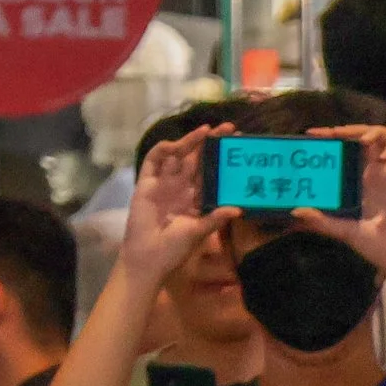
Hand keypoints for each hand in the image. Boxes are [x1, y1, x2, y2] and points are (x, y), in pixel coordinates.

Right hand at [118, 125, 239, 285]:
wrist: (148, 257)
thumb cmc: (174, 248)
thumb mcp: (199, 232)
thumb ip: (215, 219)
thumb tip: (239, 209)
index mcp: (196, 197)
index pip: (211, 172)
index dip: (222, 159)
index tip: (238, 146)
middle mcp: (181, 187)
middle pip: (197, 159)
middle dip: (211, 143)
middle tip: (228, 128)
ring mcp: (164, 183)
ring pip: (178, 155)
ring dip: (191, 141)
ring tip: (207, 131)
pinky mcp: (146, 183)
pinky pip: (154, 160)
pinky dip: (164, 149)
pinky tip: (177, 145)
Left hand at [293, 125, 385, 281]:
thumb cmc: (374, 245)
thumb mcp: (343, 231)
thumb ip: (322, 222)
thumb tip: (295, 212)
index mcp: (359, 180)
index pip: (346, 149)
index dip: (332, 137)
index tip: (313, 134)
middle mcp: (375, 171)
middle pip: (364, 137)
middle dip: (350, 129)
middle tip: (334, 132)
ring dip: (375, 133)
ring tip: (364, 140)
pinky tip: (385, 157)